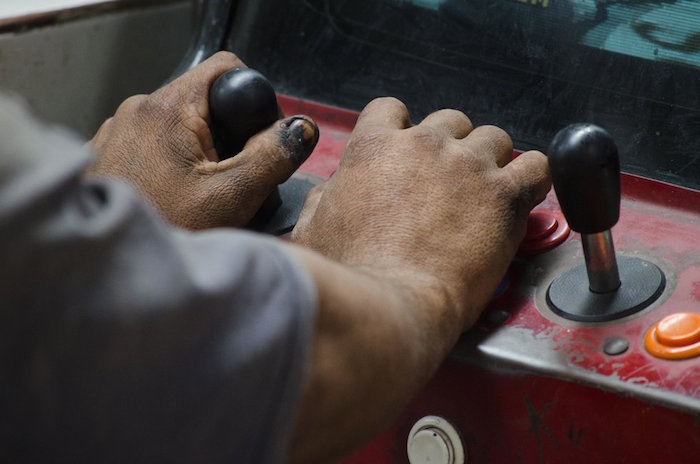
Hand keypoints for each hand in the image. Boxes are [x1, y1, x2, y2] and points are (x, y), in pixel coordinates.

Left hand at [87, 52, 318, 229]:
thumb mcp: (233, 196)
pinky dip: (170, 166)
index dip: (253, 98)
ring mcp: (116, 133)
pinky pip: (151, 146)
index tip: (257, 137)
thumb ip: (273, 156)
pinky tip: (171, 200)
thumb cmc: (165, 231)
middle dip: (227, 137)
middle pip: (203, 103)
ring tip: (199, 197)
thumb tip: (301, 129)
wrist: (102, 274)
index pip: (226, 69)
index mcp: (168, 109)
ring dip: (198, 155)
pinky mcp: (105, 155)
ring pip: (178, 128)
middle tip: (230, 180)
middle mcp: (136, 110)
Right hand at [293, 97, 549, 329]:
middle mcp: (423, 145)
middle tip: (450, 183)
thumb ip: (325, 198)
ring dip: (490, 160)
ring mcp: (467, 166)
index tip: (408, 150)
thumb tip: (331, 192)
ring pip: (494, 138)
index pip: (391, 109)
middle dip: (451, 146)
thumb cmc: (350, 274)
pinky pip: (537, 166)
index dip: (401, 128)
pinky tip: (524, 195)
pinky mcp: (504, 195)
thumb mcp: (312, 228)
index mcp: (374, 147)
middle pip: (450, 122)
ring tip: (487, 193)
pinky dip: (533, 177)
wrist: (389, 304)